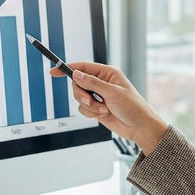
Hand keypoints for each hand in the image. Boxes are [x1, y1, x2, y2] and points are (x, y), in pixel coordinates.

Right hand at [52, 62, 168, 153]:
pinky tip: (103, 114)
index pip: (83, 67)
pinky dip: (91, 113)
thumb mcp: (112, 92)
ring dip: (89, 106)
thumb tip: (76, 74)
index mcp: (107, 73)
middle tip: (90, 101)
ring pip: (79, 98)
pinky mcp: (96, 108)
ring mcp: (98, 96)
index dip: (68, 68)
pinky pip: (83, 109)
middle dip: (82, 94)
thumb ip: (92, 83)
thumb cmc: (133, 107)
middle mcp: (101, 83)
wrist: (139, 127)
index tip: (54, 71)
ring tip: (103, 109)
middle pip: (77, 84)